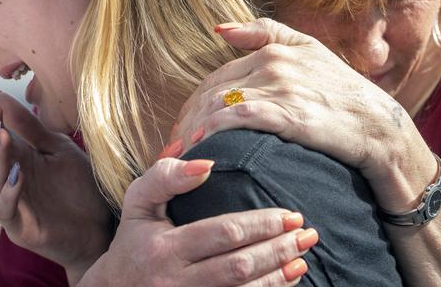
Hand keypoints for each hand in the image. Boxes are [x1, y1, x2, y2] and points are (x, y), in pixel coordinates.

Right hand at [0, 88, 112, 276]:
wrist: (98, 225)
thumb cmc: (78, 186)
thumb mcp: (58, 149)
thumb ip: (32, 128)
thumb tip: (0, 96)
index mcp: (18, 157)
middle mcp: (8, 179)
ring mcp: (12, 202)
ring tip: (1, 135)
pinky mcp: (19, 226)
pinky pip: (6, 208)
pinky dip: (10, 192)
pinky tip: (18, 174)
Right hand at [78, 157, 311, 286]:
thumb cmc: (133, 238)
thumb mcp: (138, 201)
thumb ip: (165, 176)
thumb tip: (205, 164)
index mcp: (164, 248)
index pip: (222, 233)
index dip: (260, 224)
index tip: (290, 214)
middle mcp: (176, 281)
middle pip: (239, 266)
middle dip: (278, 249)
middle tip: (307, 234)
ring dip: (279, 276)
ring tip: (303, 257)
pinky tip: (287, 280)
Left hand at [172, 19, 435, 209]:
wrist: (379, 126)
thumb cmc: (344, 93)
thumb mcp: (310, 50)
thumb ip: (266, 34)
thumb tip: (219, 29)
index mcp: (273, 50)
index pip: (216, 77)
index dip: (193, 104)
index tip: (182, 129)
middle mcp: (273, 64)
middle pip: (211, 92)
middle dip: (187, 121)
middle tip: (174, 147)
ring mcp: (281, 87)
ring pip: (219, 104)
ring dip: (194, 130)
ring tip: (181, 155)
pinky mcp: (289, 113)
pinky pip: (238, 119)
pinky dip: (215, 131)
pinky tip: (202, 147)